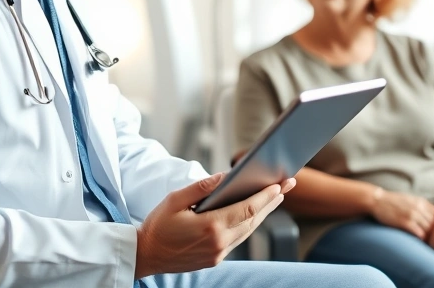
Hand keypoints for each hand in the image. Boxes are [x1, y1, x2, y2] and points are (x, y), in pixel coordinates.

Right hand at [134, 173, 295, 278]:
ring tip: (277, 197)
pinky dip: (250, 224)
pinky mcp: (215, 259)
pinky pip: (239, 239)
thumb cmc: (157, 225)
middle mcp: (218, 243)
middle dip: (273, 201)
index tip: (280, 184)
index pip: (247, 209)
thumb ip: (202, 187)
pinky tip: (255, 213)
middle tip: (288, 185)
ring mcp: (218, 253)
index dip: (266, 196)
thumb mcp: (175, 199)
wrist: (145, 255)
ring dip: (264, 213)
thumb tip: (225, 175)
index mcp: (210, 227)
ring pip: (249, 230)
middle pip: (254, 219)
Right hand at [368, 189, 433, 239]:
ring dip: (431, 238)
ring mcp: (412, 215)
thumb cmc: (394, 201)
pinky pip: (420, 233)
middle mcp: (419, 208)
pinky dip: (422, 239)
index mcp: (422, 202)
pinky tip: (421, 242)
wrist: (377, 200)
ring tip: (430, 244)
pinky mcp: (405, 222)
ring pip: (429, 230)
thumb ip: (423, 206)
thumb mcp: (411, 199)